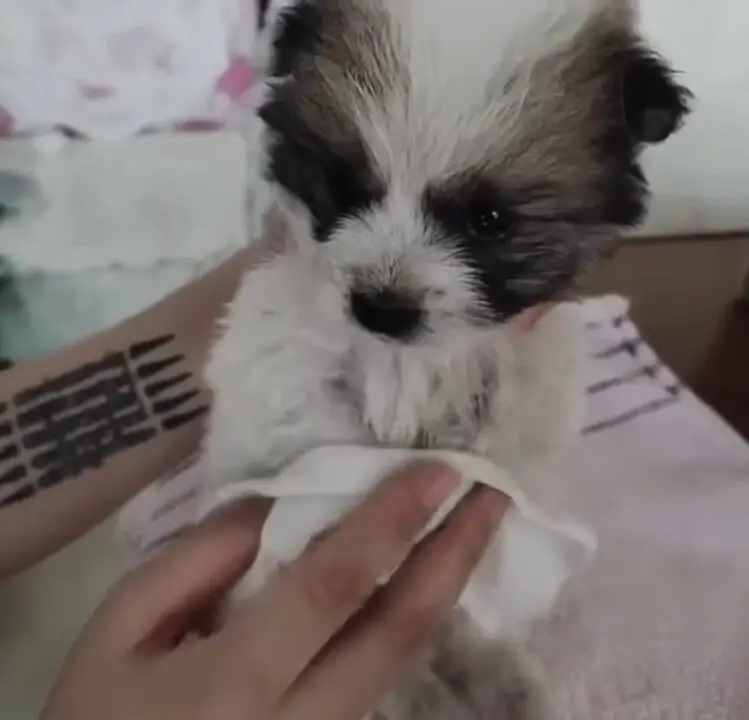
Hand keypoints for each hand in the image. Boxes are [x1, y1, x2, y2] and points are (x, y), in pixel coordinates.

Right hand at [42, 464, 508, 719]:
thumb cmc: (97, 716)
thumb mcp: (120, 628)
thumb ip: (195, 559)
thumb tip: (274, 504)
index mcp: (237, 680)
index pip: (336, 585)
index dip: (393, 522)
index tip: (439, 471)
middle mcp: (302, 719)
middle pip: (398, 631)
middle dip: (455, 557)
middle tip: (496, 495)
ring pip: (403, 659)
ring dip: (446, 587)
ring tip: (473, 528)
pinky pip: (383, 677)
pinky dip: (412, 621)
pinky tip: (427, 578)